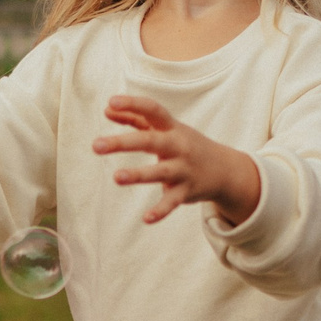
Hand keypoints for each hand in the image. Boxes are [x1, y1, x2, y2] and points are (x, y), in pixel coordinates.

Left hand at [93, 95, 262, 225]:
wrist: (225, 170)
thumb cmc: (185, 144)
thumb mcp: (166, 128)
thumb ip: (136, 118)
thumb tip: (107, 109)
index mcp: (171, 128)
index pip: (153, 110)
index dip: (133, 104)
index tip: (111, 102)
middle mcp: (178, 146)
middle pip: (150, 141)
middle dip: (123, 143)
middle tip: (96, 145)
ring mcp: (183, 169)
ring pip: (160, 172)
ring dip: (138, 175)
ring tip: (117, 177)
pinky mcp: (186, 192)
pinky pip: (171, 202)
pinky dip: (160, 211)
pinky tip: (146, 219)